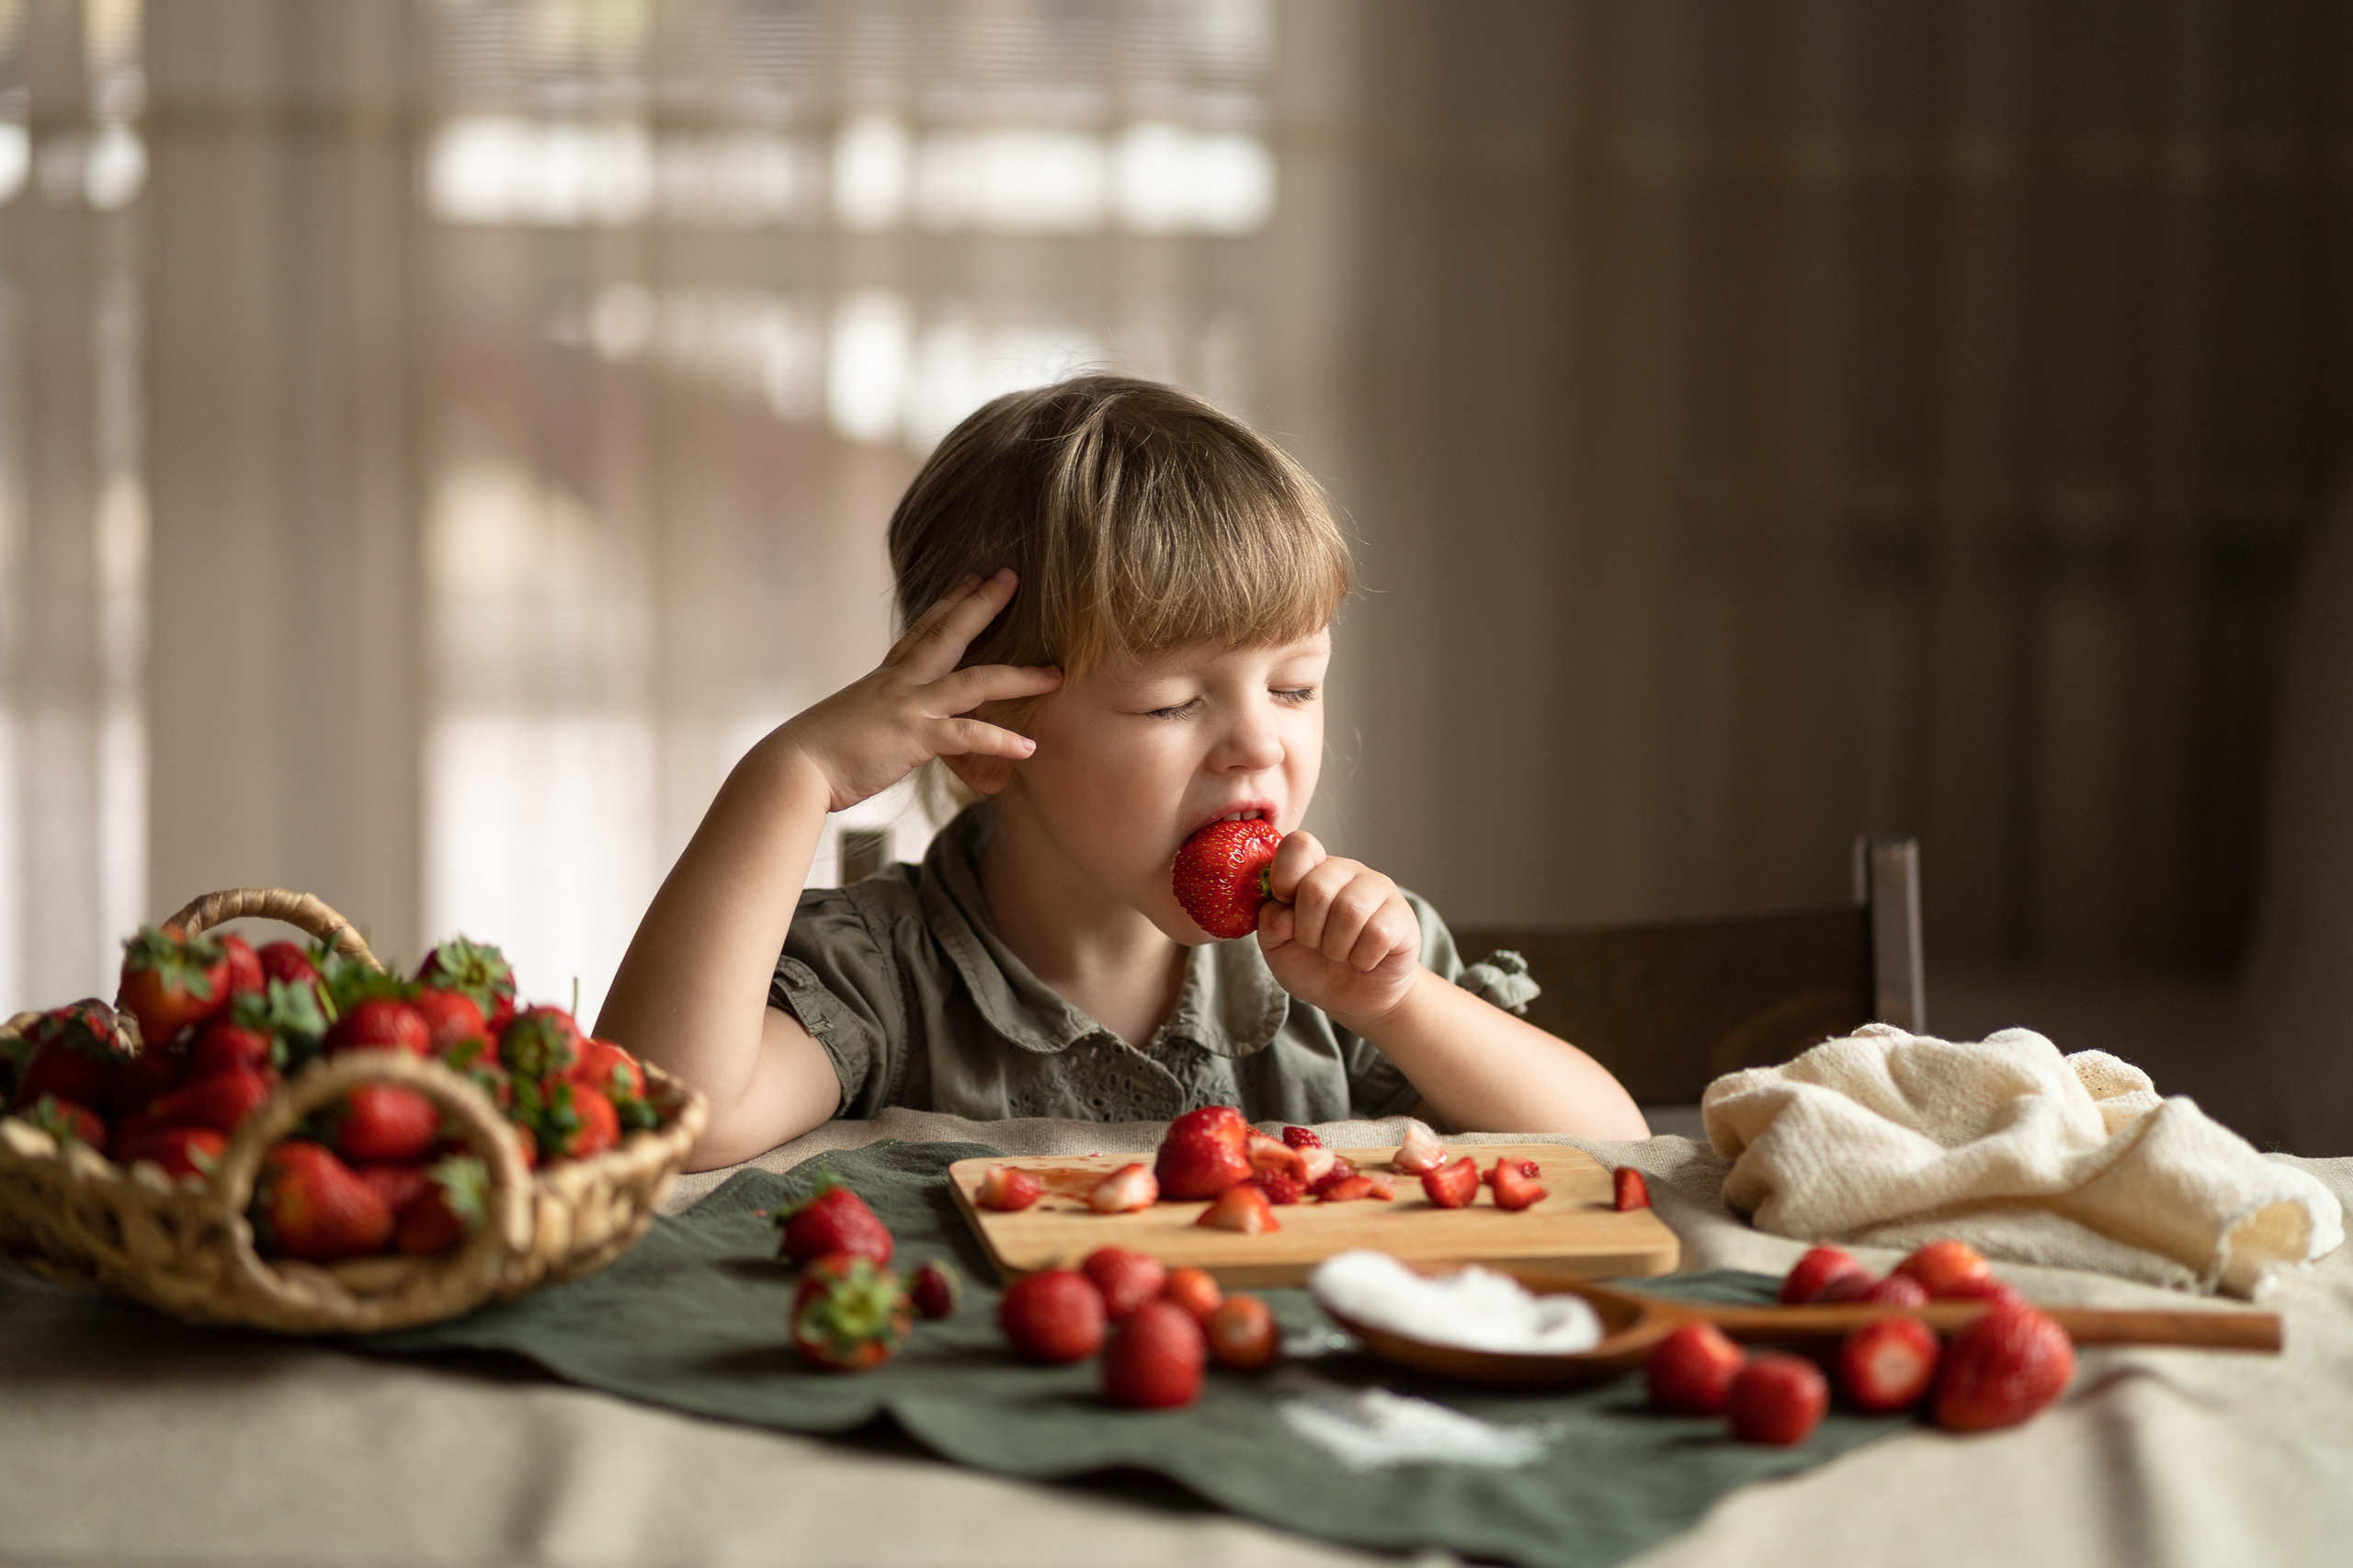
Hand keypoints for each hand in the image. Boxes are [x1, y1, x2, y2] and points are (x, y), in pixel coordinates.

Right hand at [771, 569, 1061, 811]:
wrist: (792, 768)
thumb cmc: (816, 753)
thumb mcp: (853, 724)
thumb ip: (877, 719)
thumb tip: (886, 729)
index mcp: (885, 677)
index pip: (922, 630)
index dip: (950, 601)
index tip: (972, 577)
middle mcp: (900, 683)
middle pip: (950, 633)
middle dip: (983, 604)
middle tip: (1011, 577)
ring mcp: (909, 707)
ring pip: (975, 682)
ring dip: (1019, 678)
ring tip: (1055, 675)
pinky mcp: (914, 738)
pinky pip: (968, 736)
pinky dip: (1001, 742)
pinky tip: (1029, 749)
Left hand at [1256, 831, 1422, 1028]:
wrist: (1352, 996)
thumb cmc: (1312, 963)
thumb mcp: (1276, 946)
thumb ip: (1269, 923)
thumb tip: (1283, 915)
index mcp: (1312, 868)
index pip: (1299, 845)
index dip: (1284, 878)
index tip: (1285, 906)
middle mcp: (1347, 870)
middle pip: (1317, 888)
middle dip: (1307, 931)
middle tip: (1315, 944)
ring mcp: (1378, 889)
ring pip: (1349, 912)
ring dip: (1335, 948)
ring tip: (1339, 954)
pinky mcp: (1402, 915)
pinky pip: (1377, 935)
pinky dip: (1361, 959)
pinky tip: (1362, 959)